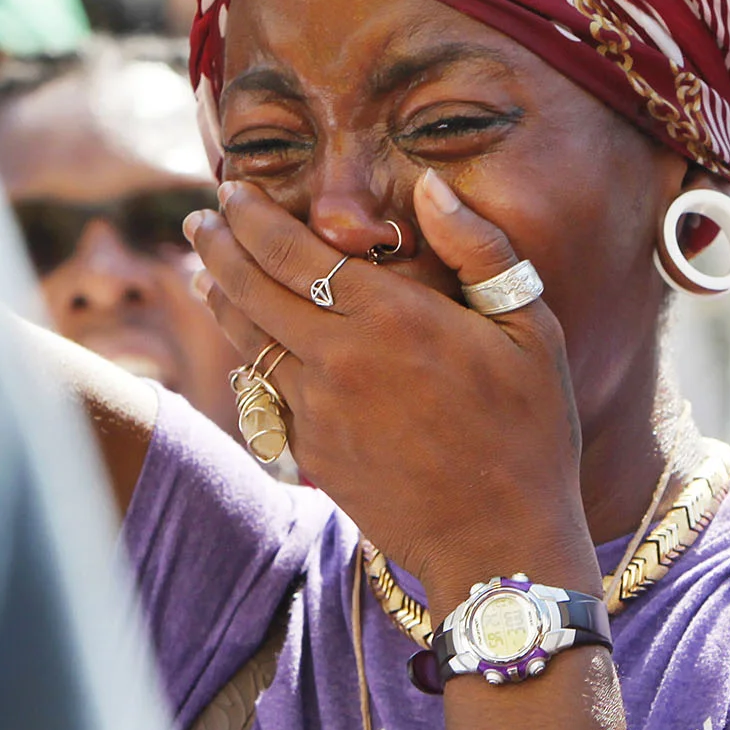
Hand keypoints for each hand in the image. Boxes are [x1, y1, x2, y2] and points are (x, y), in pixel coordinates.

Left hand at [185, 171, 592, 599]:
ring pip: (247, 340)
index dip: (251, 215)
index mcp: (391, 316)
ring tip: (204, 270)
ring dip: (220, 297)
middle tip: (199, 217)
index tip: (231, 189)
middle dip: (217, 244)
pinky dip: (249, 357)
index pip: (291, 250)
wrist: (498, 543)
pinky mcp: (309, 452)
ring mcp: (316, 410)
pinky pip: (266, 391)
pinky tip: (251, 343)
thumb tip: (433, 186)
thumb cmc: (529, 432)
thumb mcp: (531, 329)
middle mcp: (339, 358)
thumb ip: (479, 248)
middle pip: (248, 287)